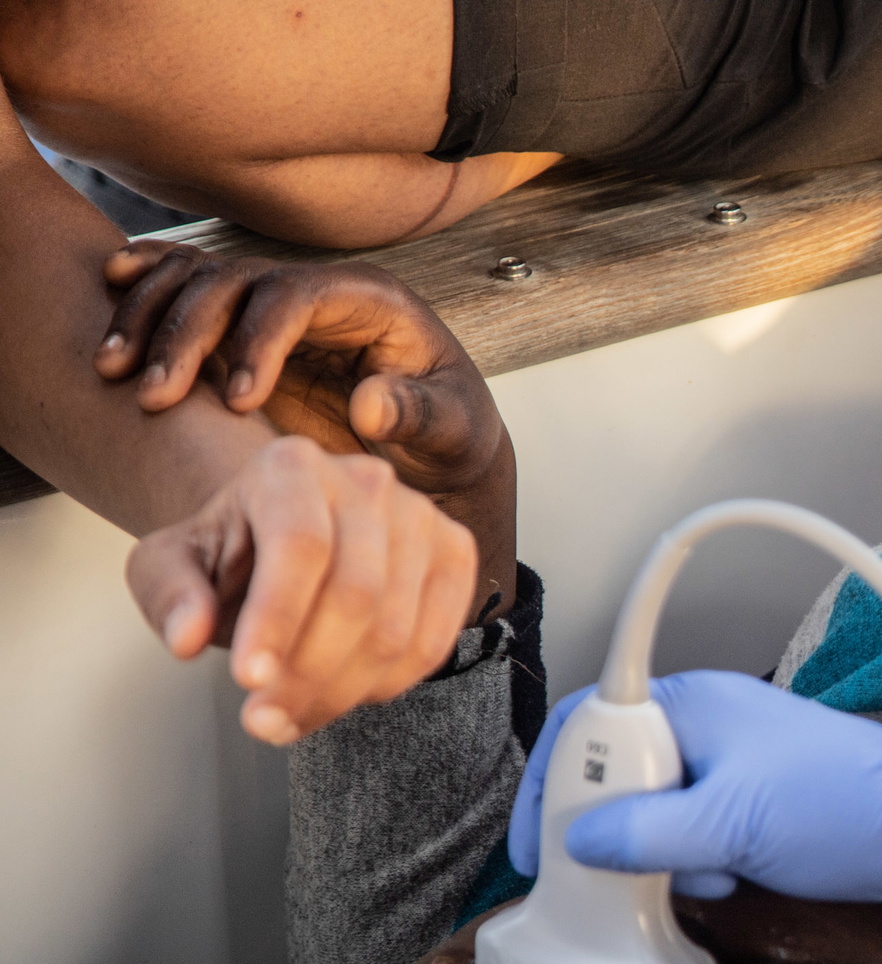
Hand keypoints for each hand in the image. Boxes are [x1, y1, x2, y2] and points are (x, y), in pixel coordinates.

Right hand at [94, 241, 514, 618]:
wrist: (437, 445)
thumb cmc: (451, 433)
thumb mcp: (453, 429)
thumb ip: (419, 415)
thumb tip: (371, 404)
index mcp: (371, 301)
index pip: (298, 296)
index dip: (260, 339)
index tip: (240, 401)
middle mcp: (319, 291)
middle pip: (235, 282)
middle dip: (187, 332)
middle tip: (155, 395)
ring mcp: (279, 305)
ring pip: (199, 281)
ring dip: (150, 318)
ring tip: (114, 370)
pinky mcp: (247, 328)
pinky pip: (189, 288)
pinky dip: (147, 290)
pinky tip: (108, 300)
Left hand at [126, 436, 478, 743]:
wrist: (287, 545)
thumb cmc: (228, 557)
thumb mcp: (170, 565)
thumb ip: (168, 593)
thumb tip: (185, 638)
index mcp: (291, 467)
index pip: (300, 546)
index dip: (277, 619)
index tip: (247, 682)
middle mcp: (367, 480)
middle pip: (356, 594)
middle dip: (307, 674)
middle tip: (262, 722)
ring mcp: (422, 515)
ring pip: (396, 629)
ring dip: (340, 693)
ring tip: (289, 720)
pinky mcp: (456, 552)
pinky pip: (433, 642)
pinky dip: (387, 686)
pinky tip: (341, 696)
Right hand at [507, 672, 881, 937]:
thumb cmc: (844, 807)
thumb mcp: (732, 825)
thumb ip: (648, 833)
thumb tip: (581, 842)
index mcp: (693, 704)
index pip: (590, 724)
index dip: (553, 782)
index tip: (534, 841)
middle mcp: (705, 725)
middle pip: (615, 774)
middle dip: (614, 829)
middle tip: (614, 871)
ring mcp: (729, 764)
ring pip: (653, 810)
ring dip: (663, 854)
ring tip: (705, 873)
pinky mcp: (750, 802)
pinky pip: (692, 830)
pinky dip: (697, 861)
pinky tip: (730, 878)